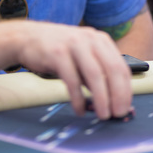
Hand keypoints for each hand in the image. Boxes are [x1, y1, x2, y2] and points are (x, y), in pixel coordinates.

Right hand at [16, 22, 132, 119]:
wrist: (26, 37)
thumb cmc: (58, 50)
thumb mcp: (82, 54)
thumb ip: (97, 71)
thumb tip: (114, 100)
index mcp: (99, 39)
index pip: (121, 66)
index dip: (126, 90)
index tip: (125, 107)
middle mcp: (89, 39)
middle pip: (111, 70)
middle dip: (118, 95)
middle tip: (118, 114)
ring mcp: (73, 44)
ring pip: (94, 75)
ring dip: (101, 99)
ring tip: (103, 114)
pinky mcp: (57, 53)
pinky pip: (72, 80)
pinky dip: (78, 98)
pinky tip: (79, 109)